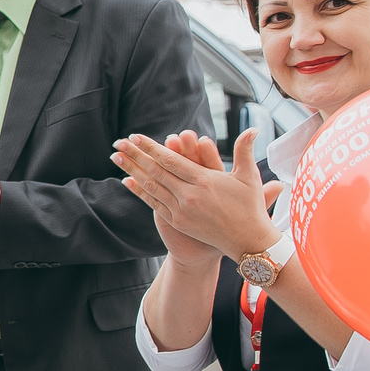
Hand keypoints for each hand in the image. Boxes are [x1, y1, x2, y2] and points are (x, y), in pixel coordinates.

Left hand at [113, 128, 278, 259]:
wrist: (247, 242)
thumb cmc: (251, 208)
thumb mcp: (250, 177)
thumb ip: (245, 151)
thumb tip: (253, 128)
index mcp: (205, 180)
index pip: (171, 160)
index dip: (152, 148)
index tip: (136, 136)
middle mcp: (190, 195)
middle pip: (156, 171)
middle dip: (135, 154)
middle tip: (118, 141)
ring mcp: (181, 210)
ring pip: (151, 186)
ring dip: (132, 170)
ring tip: (116, 156)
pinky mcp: (178, 222)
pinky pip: (154, 203)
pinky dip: (139, 191)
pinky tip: (127, 180)